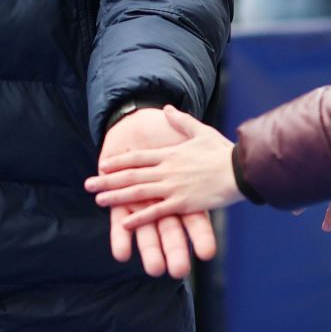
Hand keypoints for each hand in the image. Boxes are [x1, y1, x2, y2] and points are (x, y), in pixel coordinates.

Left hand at [95, 105, 219, 277]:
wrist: (242, 168)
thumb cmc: (224, 151)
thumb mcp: (200, 131)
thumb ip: (181, 121)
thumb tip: (167, 108)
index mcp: (170, 153)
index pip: (137, 157)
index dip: (118, 162)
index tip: (102, 165)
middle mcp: (167, 170)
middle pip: (131, 175)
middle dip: (107, 181)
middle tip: (88, 185)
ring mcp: (173, 187)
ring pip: (138, 192)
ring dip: (116, 197)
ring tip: (99, 201)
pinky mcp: (183, 203)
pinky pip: (157, 212)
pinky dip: (140, 218)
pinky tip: (125, 224)